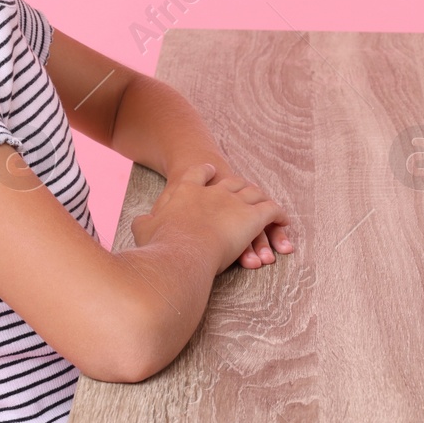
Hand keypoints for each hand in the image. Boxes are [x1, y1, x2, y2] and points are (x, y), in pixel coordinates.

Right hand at [130, 163, 289, 274]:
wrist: (182, 250)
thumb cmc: (160, 243)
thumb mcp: (145, 228)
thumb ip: (145, 223)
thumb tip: (140, 223)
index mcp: (186, 189)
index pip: (199, 173)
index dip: (204, 173)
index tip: (209, 171)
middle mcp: (214, 191)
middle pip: (232, 182)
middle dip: (238, 188)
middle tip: (243, 196)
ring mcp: (235, 202)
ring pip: (254, 194)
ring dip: (260, 203)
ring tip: (266, 211)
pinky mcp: (253, 217)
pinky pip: (271, 210)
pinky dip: (279, 216)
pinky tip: (283, 221)